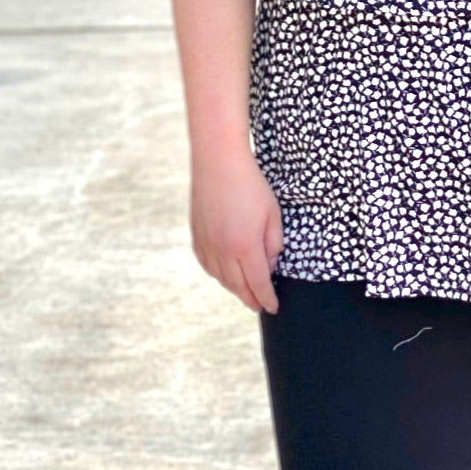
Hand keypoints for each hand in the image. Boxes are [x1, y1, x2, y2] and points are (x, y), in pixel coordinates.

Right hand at [190, 151, 283, 311]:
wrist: (218, 162)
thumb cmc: (251, 185)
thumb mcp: (273, 214)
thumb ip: (273, 244)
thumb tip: (268, 266)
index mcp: (245, 246)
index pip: (258, 284)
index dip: (266, 299)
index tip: (273, 307)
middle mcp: (223, 251)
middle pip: (238, 286)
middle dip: (250, 299)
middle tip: (260, 306)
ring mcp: (207, 244)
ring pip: (220, 278)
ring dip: (234, 288)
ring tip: (245, 292)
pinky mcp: (196, 235)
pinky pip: (207, 265)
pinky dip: (218, 274)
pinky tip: (225, 274)